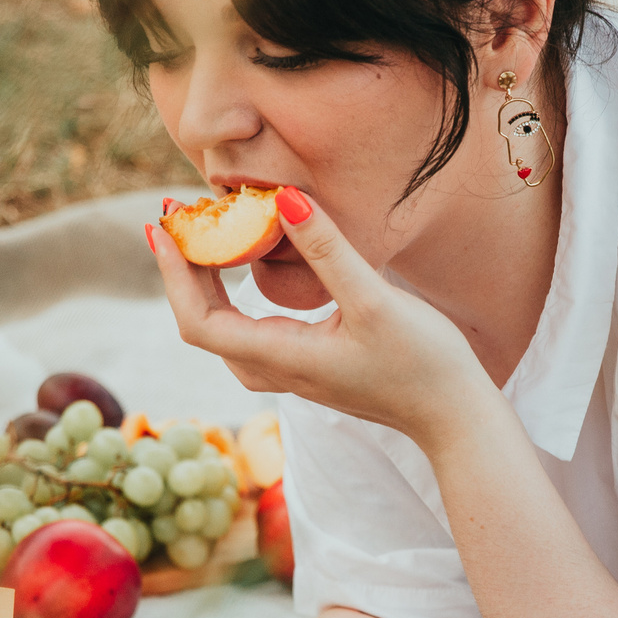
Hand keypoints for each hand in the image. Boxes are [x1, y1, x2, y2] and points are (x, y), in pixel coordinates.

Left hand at [147, 188, 492, 445]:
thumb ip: (328, 251)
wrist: (455, 416)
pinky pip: (250, 332)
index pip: (198, 320)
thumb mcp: (375, 300)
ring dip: (206, 282)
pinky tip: (247, 268)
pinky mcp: (309, 368)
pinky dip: (234, 296)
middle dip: (183, 268)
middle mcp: (277, 372)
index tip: (162, 225)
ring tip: (205, 234)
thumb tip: (283, 201)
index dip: (173, 273)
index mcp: (282, 358)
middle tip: (177, 214)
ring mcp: (292, 374)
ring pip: (225, 331)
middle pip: (203, 324)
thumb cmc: (423, 363)